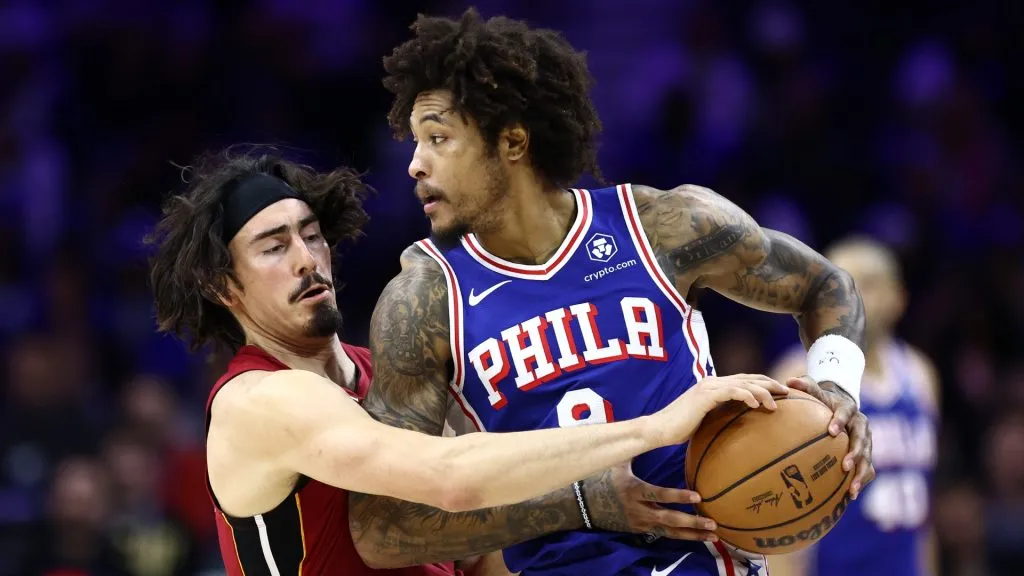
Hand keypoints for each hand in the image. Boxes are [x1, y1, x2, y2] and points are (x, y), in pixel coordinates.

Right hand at [582, 461, 717, 541]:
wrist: (582, 505)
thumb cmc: (602, 478)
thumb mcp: (617, 463)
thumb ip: (633, 448)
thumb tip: (648, 426)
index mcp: (633, 490)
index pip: (658, 494)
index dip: (677, 496)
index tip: (698, 497)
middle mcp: (638, 509)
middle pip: (668, 519)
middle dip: (691, 522)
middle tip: (712, 524)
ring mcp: (639, 523)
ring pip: (669, 532)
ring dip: (692, 535)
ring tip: (713, 536)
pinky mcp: (640, 530)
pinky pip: (664, 535)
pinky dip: (682, 537)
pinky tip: (698, 539)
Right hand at [652, 373, 788, 445]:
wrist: (659, 429)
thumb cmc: (679, 430)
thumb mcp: (704, 422)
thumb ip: (718, 418)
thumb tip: (735, 430)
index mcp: (714, 387)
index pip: (744, 380)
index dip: (763, 383)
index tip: (781, 392)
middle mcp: (713, 382)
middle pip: (748, 377)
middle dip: (770, 383)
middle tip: (788, 391)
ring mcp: (709, 387)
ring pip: (743, 383)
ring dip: (763, 390)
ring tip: (777, 400)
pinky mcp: (705, 395)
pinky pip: (731, 392)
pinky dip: (746, 395)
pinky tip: (757, 404)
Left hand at [786, 376, 874, 498]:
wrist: (843, 405)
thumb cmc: (824, 399)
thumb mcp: (815, 389)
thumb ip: (804, 385)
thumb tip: (788, 382)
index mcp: (849, 408)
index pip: (846, 413)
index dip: (840, 421)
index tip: (831, 431)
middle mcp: (861, 425)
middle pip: (862, 439)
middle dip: (856, 453)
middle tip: (845, 466)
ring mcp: (866, 441)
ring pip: (867, 458)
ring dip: (861, 474)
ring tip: (852, 490)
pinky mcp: (866, 454)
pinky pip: (867, 469)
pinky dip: (860, 481)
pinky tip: (849, 496)